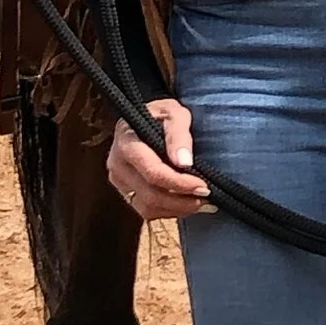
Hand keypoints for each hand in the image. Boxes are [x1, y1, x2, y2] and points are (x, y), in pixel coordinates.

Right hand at [106, 97, 209, 220]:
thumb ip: (179, 134)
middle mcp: (117, 165)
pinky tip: (189, 204)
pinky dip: (170, 211)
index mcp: (126, 142)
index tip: (203, 186)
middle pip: (150, 194)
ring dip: (178, 209)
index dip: (179, 183)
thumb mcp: (174, 113)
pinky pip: (147, 211)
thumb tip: (184, 163)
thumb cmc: (162, 115)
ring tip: (203, 203)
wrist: (148, 119)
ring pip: (148, 207)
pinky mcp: (126, 192)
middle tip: (208, 197)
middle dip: (182, 200)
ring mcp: (119, 181)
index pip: (152, 172)